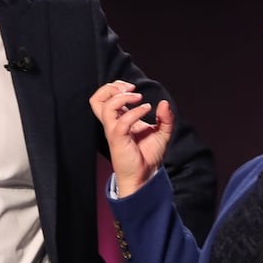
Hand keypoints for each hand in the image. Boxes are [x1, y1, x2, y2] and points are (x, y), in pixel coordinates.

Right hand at [89, 80, 173, 196]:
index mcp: (119, 120)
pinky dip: (135, 112)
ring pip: (105, 107)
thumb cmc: (148, 155)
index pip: (106, 98)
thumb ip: (165, 118)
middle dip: (112, 88)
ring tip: (137, 98)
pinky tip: (146, 110)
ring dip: (122, 97)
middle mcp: (113, 123)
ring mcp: (114, 131)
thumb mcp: (162, 132)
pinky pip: (122, 121)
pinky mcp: (119, 139)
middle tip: (130, 89)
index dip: (115, 87)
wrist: (146, 175)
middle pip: (97, 99)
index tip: (133, 88)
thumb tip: (164, 103)